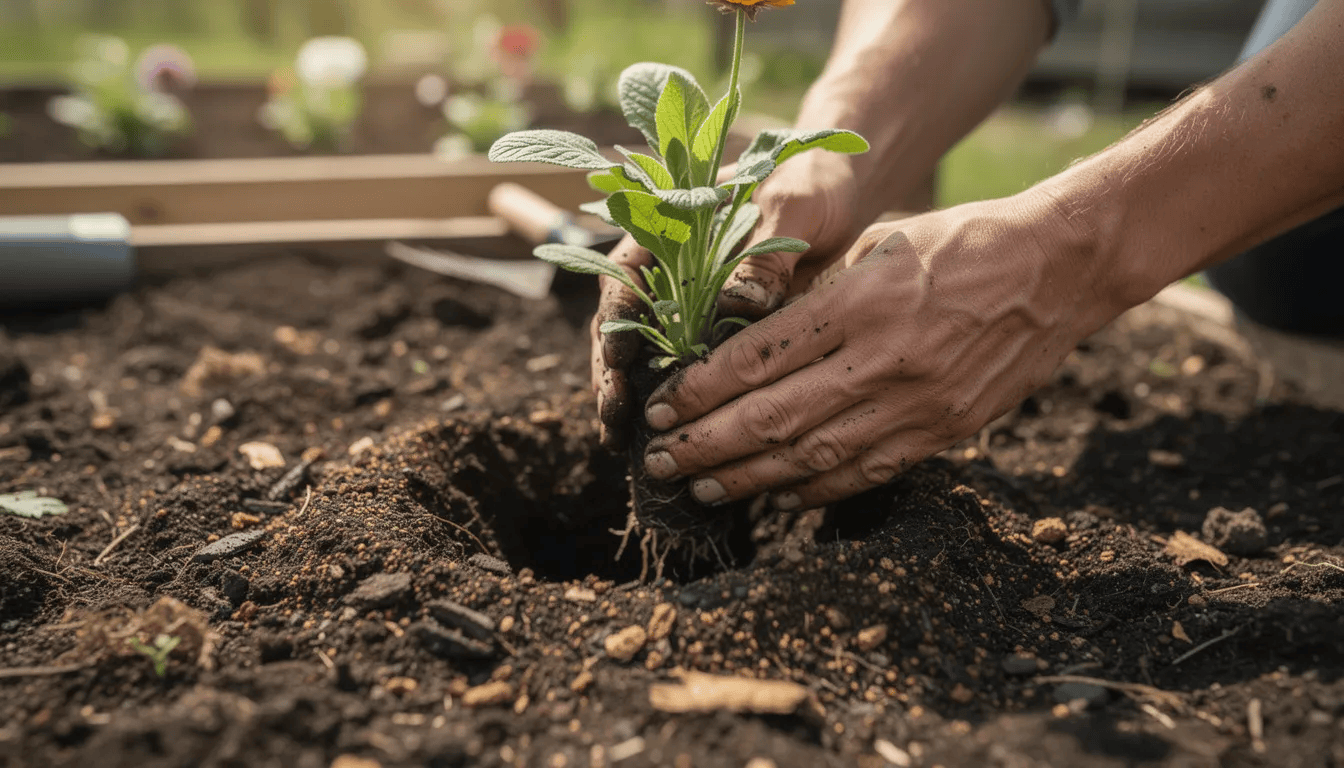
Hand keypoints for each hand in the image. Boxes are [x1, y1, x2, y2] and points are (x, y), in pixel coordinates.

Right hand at [590, 151, 864, 449]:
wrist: (838, 198)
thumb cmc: (805, 188)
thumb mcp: (787, 210)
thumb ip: (761, 254)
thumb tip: (738, 304)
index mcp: (664, 228)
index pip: (622, 275)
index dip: (616, 320)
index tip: (618, 359)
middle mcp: (664, 271)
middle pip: (621, 325)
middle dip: (611, 374)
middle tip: (617, 417)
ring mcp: (683, 305)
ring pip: (642, 354)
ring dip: (631, 396)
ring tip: (625, 440)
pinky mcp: (709, 333)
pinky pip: (682, 370)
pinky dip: (674, 402)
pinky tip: (672, 434)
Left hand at [637, 191, 1120, 508]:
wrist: (1057, 268)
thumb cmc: (958, 241)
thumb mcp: (875, 245)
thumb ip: (812, 295)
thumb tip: (740, 340)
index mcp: (859, 302)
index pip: (756, 359)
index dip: (699, 391)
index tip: (659, 408)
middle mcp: (884, 359)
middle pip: (773, 417)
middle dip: (705, 446)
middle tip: (659, 461)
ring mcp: (917, 403)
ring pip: (814, 457)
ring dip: (748, 478)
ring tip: (701, 488)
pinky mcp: (945, 430)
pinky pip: (868, 473)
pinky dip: (816, 490)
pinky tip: (778, 495)